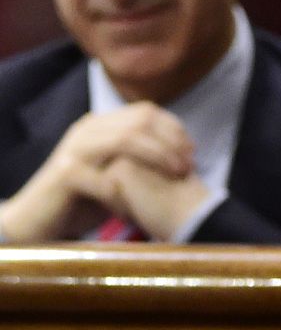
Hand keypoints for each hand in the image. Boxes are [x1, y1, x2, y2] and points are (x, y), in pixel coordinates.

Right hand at [0, 103, 194, 241]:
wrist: (39, 217)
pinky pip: (101, 177)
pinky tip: (136, 204)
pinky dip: (123, 191)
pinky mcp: (64, 175)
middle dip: (171, 142)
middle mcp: (88, 131)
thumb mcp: (117, 170)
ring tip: (175, 176)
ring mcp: (74, 150)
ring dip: (156, 158)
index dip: (175, 128)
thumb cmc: (86, 197)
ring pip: (124, 140)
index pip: (145, 112)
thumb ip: (142, 157)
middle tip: (188, 166)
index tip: (192, 151)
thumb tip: (184, 152)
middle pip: (139, 121)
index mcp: (101, 126)